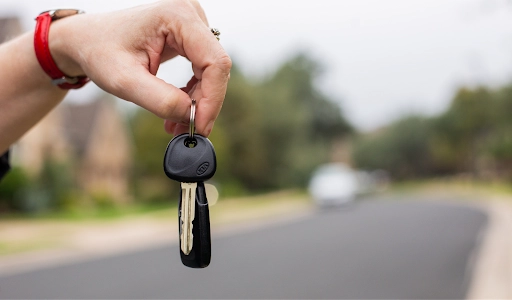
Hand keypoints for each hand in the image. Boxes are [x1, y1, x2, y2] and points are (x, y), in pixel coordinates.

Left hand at [50, 0, 230, 136]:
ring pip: (211, 72)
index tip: (199, 126)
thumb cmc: (99, 52)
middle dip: (204, 103)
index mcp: (177, 16)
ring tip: (177, 124)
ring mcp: (192, 24)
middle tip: (186, 130)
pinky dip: (194, 93)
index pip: (214, 61)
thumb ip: (161, 100)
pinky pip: (204, 70)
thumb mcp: (124, 81)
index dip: (212, 98)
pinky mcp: (190, 37)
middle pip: (216, 67)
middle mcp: (190, 14)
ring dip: (198, 102)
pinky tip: (180, 109)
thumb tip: (193, 117)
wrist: (87, 40)